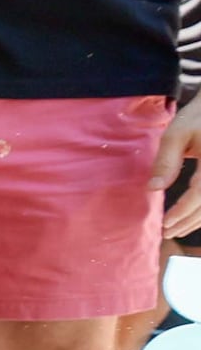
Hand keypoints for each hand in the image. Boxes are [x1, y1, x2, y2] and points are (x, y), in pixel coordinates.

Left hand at [160, 96, 200, 239]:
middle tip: (167, 232)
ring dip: (198, 219)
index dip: (183, 212)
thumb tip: (154, 189)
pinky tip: (192, 215)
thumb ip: (166, 161)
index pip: (200, 195)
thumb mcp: (176, 134)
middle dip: (189, 221)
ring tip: (177, 228)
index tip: (165, 223)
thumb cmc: (198, 117)